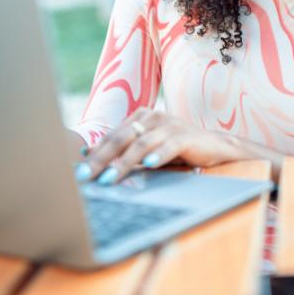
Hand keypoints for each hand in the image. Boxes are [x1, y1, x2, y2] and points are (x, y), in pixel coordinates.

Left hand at [75, 107, 240, 184]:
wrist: (215, 147)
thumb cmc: (176, 149)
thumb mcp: (147, 149)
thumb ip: (123, 151)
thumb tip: (89, 157)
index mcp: (140, 117)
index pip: (112, 136)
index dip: (95, 153)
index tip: (78, 170)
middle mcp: (153, 117)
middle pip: (121, 138)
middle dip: (102, 159)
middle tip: (87, 175)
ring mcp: (169, 125)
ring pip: (141, 144)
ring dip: (124, 162)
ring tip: (110, 178)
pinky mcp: (186, 136)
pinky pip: (169, 145)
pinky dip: (158, 155)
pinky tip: (148, 166)